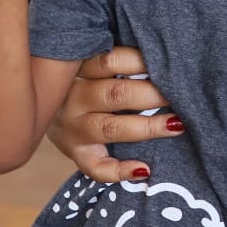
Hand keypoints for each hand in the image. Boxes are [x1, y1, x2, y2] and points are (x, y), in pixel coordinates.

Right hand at [46, 47, 183, 182]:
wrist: (46, 111)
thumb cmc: (84, 83)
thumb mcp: (90, 66)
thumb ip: (116, 60)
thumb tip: (162, 55)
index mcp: (79, 70)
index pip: (110, 60)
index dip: (141, 61)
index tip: (167, 63)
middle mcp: (73, 99)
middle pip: (115, 94)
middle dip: (152, 95)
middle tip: (180, 94)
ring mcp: (73, 129)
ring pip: (111, 128)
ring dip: (147, 127)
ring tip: (176, 125)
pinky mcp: (76, 155)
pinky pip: (97, 167)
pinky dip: (120, 171)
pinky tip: (144, 170)